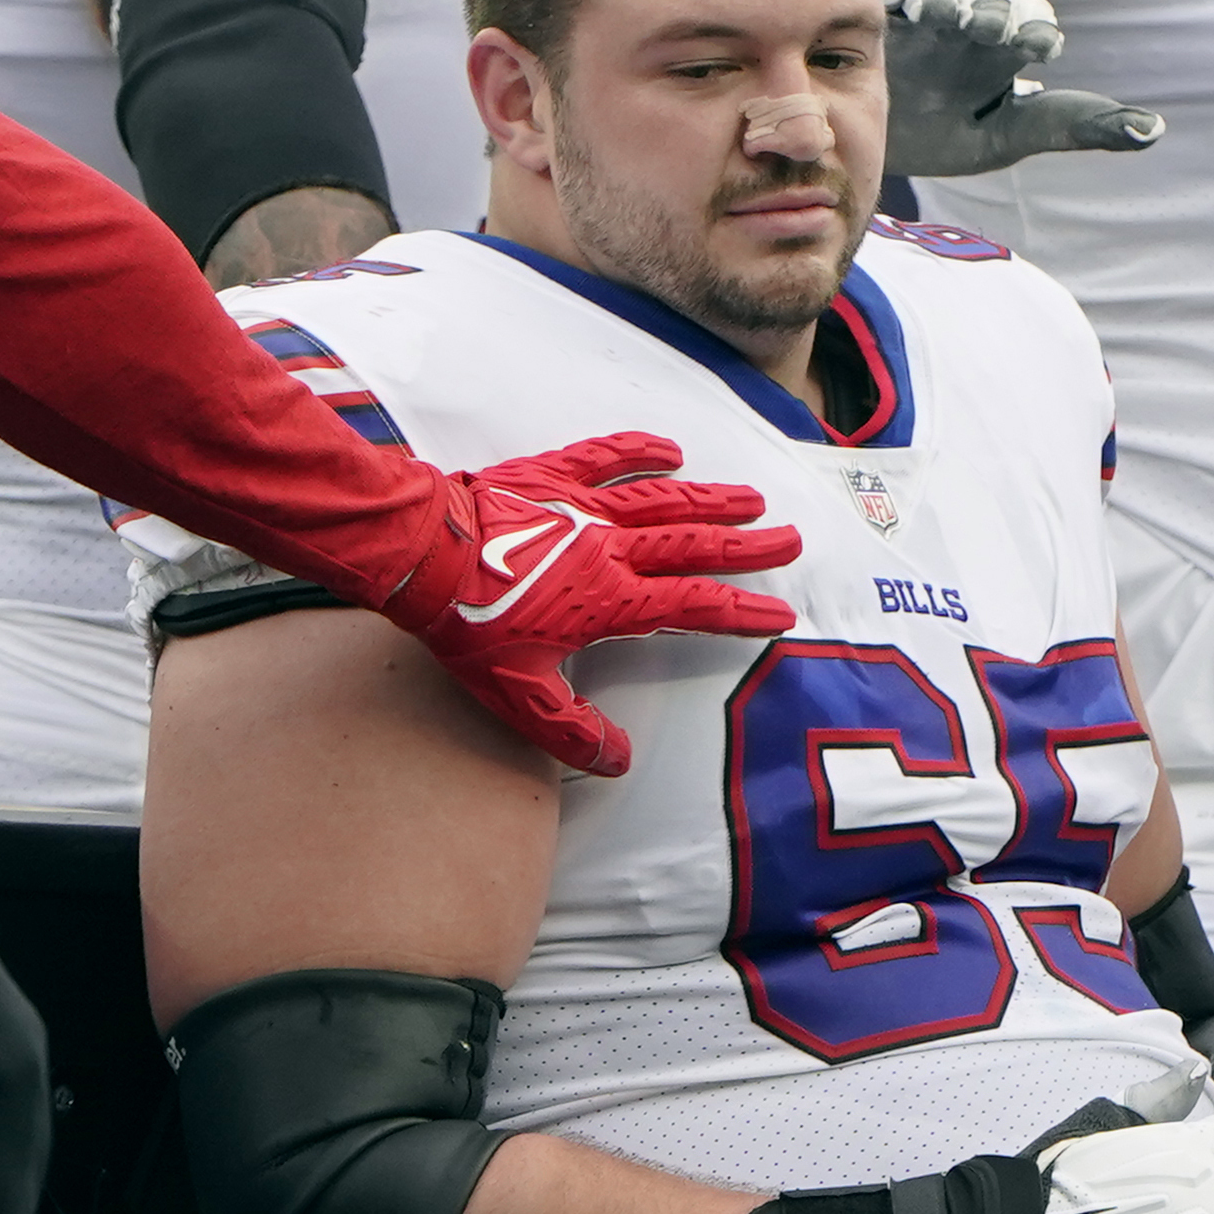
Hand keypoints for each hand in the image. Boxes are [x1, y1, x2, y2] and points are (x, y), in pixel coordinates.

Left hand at [389, 433, 800, 780]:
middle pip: (693, 544)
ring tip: (751, 498)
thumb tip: (619, 762)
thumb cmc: (467, 628)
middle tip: (791, 539)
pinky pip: (606, 457)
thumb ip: (573, 732)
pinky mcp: (550, 477)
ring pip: (663, 499)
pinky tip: (671, 450)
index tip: (780, 614)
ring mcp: (581, 506)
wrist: (421, 558)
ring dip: (711, 498)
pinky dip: (641, 450)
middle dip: (746, 546)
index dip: (740, 612)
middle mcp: (608, 548)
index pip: (692, 606)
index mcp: (609, 601)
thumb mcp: (518, 696)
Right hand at [883, 0, 1163, 178]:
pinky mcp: (887, 7)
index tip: (1037, 50)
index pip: (1035, 24)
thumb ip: (1080, 127)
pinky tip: (904, 6)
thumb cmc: (951, 137)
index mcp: (1008, 49)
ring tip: (944, 18)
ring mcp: (931, 12)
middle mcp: (974, 22)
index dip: (1037, 32)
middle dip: (999, 8)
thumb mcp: (1015, 136)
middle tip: (988, 33)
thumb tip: (1155, 129)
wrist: (871, 148)